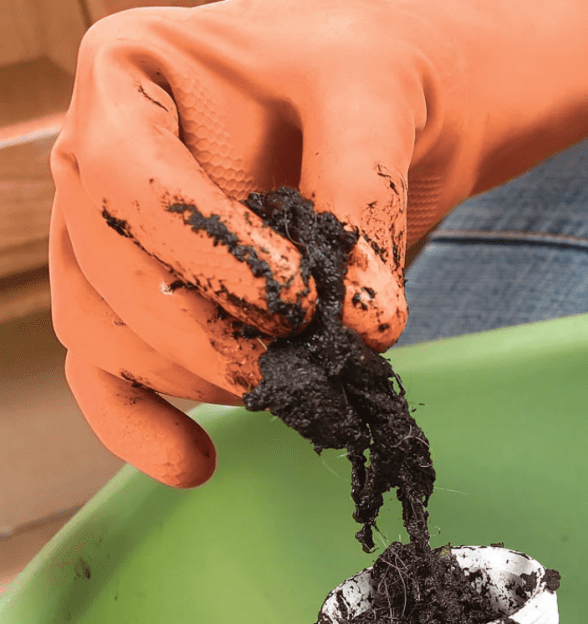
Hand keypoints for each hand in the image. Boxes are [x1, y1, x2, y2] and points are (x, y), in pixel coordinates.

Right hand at [50, 0, 587, 487]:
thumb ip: (362, 209)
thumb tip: (364, 328)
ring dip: (200, 378)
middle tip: (304, 362)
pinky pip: (108, 374)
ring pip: (108, 334)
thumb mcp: (372, 108)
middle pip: (113, 274)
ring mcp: (108, 235)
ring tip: (294, 386)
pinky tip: (195, 463)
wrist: (374, 117)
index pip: (135, 185)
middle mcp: (96, 158)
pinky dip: (142, 426)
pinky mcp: (141, 299)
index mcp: (131, 80)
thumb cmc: (363, 82)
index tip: (299, 301)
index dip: (214, 257)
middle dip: (214, 338)